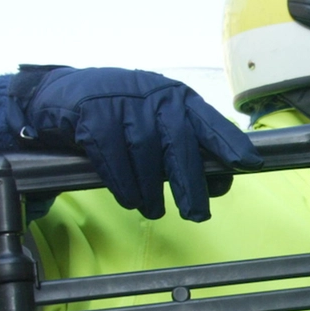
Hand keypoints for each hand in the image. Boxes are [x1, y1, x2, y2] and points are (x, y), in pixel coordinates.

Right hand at [0, 66, 261, 221]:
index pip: (208, 119)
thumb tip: (219, 182)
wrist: (61, 97)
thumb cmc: (120, 117)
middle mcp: (152, 96)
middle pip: (178, 143)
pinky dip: (123, 185)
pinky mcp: (91, 117)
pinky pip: (113, 159)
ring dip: (151, 191)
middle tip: (197, 214)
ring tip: (154, 211)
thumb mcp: (156, 124)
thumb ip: (186, 148)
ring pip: (145, 155)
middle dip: (190, 182)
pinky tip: (129, 199)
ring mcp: (120, 104)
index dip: (228, 142)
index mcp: (175, 97)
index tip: (248, 163)